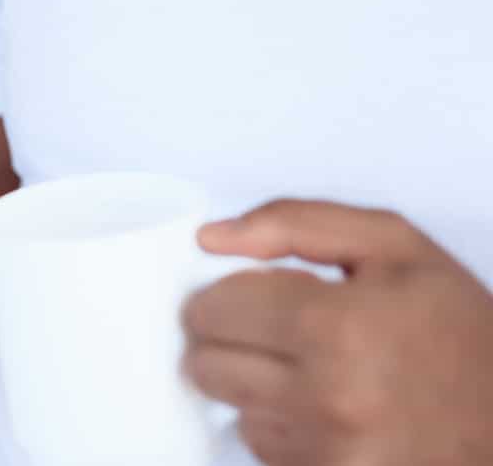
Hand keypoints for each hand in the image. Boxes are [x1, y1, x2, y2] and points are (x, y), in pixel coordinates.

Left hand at [183, 199, 492, 465]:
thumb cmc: (461, 336)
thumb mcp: (395, 246)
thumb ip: (294, 223)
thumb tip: (210, 238)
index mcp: (336, 327)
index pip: (211, 308)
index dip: (227, 297)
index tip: (254, 298)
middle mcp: (326, 398)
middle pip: (205, 363)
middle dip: (232, 342)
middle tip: (283, 335)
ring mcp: (326, 454)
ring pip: (231, 407)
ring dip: (258, 387)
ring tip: (320, 373)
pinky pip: (262, 449)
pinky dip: (283, 428)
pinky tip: (329, 412)